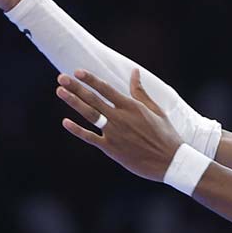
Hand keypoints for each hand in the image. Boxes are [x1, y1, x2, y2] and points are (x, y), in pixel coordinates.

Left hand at [56, 69, 182, 181]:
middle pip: (93, 99)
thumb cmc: (166, 135)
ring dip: (74, 102)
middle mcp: (120, 117)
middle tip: (61, 77)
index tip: (77, 71)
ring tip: (60, 92)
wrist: (170, 161)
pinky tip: (65, 122)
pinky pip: (90, 137)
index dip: (90, 79)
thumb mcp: (156, 110)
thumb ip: (140, 92)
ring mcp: (114, 133)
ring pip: (90, 114)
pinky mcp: (111, 148)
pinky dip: (77, 130)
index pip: (106, 88)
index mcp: (131, 106)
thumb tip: (135, 72)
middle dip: (76, 87)